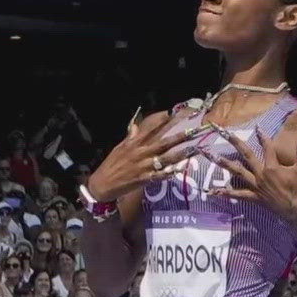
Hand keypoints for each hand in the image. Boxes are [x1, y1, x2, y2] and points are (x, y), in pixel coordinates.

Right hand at [86, 111, 211, 203]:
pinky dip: (170, 172)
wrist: (102, 184)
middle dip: (178, 136)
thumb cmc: (111, 165)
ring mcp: (143, 166)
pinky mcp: (144, 179)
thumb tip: (135, 125)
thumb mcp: (120, 148)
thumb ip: (130, 137)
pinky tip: (181, 170)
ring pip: (166, 158)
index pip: (150, 129)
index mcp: (134, 144)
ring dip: (181, 154)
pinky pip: (160, 175)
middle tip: (193, 130)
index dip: (162, 120)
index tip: (173, 112)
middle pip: (163, 142)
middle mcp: (140, 153)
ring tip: (195, 149)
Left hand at [207, 120, 296, 226]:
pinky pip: (238, 195)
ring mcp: (256, 186)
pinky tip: (213, 192)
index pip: (267, 147)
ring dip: (224, 163)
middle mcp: (260, 174)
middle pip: (246, 155)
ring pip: (237, 172)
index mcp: (272, 166)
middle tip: (224, 132)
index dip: (262, 137)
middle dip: (235, 142)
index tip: (257, 129)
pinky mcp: (254, 197)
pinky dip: (226, 193)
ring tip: (211, 155)